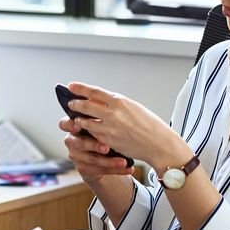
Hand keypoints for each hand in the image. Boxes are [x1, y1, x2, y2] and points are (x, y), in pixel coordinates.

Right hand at [60, 116, 131, 182]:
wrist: (103, 154)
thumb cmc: (103, 131)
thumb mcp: (100, 122)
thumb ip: (99, 115)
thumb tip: (105, 103)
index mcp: (74, 126)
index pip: (64, 124)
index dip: (70, 125)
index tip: (79, 125)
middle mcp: (72, 141)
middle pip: (79, 143)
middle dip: (94, 145)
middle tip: (107, 148)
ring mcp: (76, 156)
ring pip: (91, 159)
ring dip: (109, 161)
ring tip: (123, 162)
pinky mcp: (84, 168)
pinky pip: (100, 170)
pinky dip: (116, 170)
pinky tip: (128, 169)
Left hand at [62, 82, 188, 168]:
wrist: (158, 143)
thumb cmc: (150, 124)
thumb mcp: (133, 107)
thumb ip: (116, 104)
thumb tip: (100, 101)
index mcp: (119, 101)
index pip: (93, 92)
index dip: (80, 88)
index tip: (71, 86)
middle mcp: (112, 113)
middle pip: (85, 106)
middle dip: (75, 104)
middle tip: (71, 103)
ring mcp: (109, 128)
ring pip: (85, 122)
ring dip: (79, 119)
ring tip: (77, 118)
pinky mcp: (108, 141)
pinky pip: (93, 135)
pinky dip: (88, 132)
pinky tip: (87, 130)